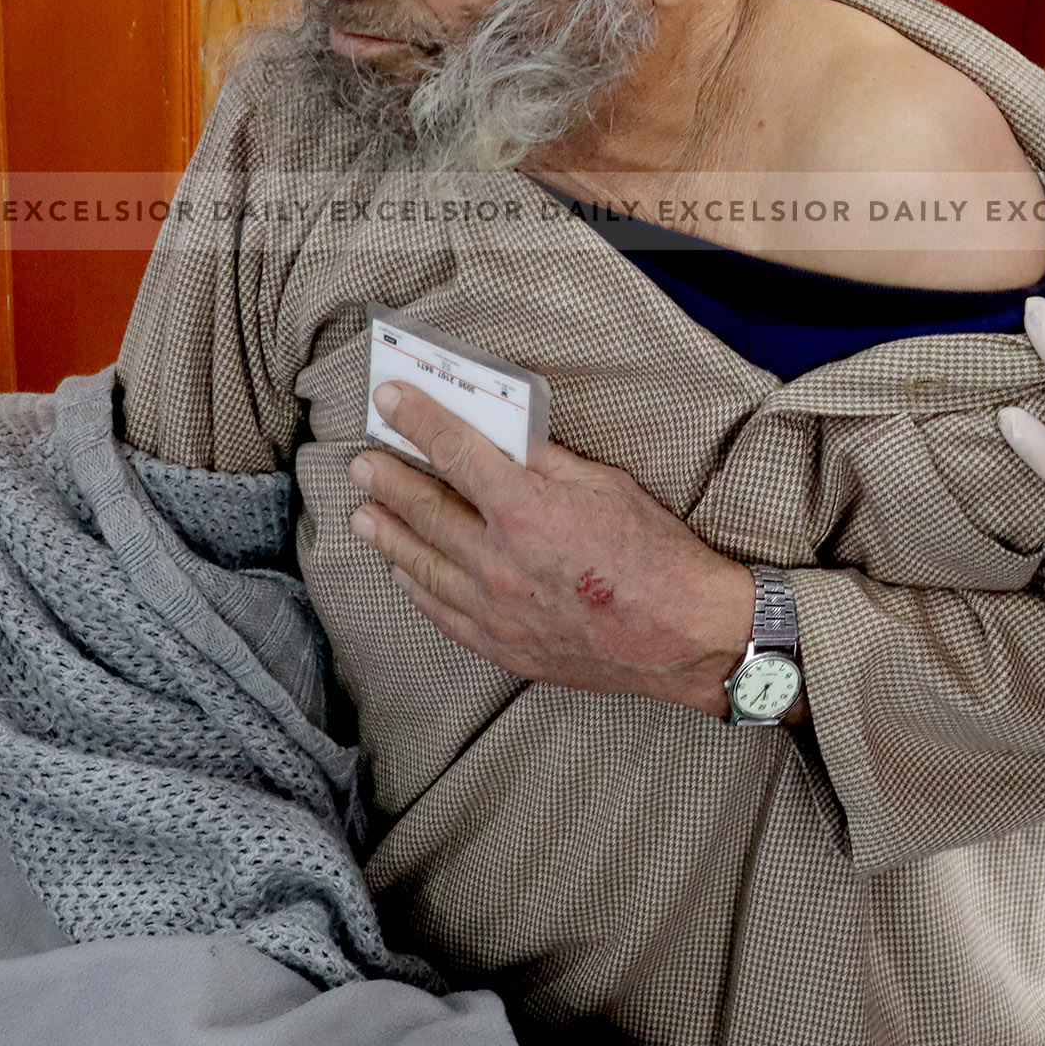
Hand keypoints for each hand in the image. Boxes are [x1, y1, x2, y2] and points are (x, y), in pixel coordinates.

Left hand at [348, 384, 762, 719]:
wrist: (682, 635)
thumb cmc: (656, 555)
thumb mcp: (607, 486)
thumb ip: (548, 462)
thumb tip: (506, 438)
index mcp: (525, 509)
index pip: (455, 452)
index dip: (417, 420)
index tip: (390, 401)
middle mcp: (498, 559)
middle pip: (425, 509)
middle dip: (389, 480)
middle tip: (362, 464)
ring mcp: (494, 608)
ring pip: (420, 564)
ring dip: (387, 535)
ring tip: (364, 516)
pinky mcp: (501, 644)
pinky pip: (440, 612)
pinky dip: (414, 588)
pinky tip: (401, 573)